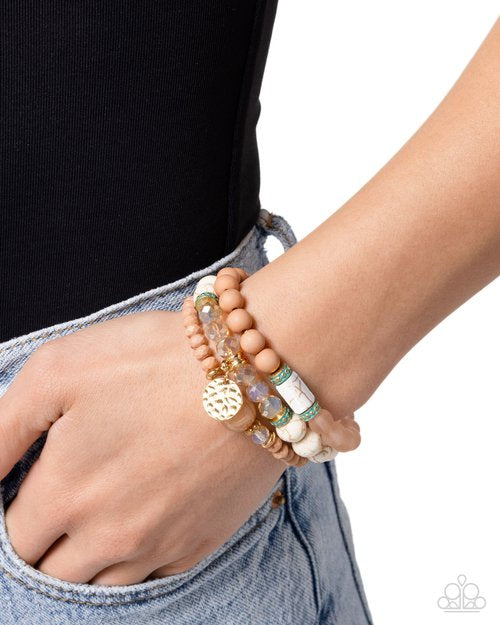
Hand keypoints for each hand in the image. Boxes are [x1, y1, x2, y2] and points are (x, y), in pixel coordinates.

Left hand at [0, 310, 283, 584]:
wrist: (254, 369)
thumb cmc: (155, 360)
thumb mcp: (59, 370)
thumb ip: (1, 428)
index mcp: (64, 495)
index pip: (11, 537)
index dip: (13, 510)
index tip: (30, 485)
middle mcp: (108, 536)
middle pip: (52, 570)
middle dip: (46, 540)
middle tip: (64, 497)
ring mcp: (159, 545)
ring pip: (100, 582)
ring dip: (88, 555)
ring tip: (102, 511)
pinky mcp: (201, 542)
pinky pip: (152, 575)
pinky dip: (137, 556)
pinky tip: (144, 517)